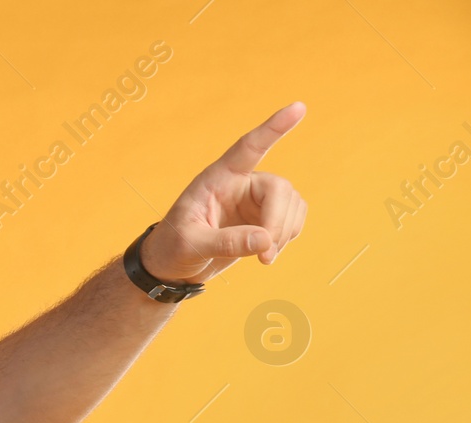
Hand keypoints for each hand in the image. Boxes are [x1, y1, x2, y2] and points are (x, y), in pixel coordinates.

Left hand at [139, 101, 308, 284]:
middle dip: (278, 222)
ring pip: (292, 205)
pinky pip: (293, 220)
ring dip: (284, 233)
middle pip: (279, 189)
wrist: (172, 266)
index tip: (298, 108)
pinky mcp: (265, 218)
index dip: (273, 128)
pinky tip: (267, 254)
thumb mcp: (191, 244)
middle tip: (266, 254)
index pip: (248, 147)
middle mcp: (240, 183)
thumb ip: (226, 242)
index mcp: (217, 178)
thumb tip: (266, 241)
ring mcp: (255, 200)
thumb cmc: (172, 247)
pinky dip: (286, 238)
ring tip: (263, 258)